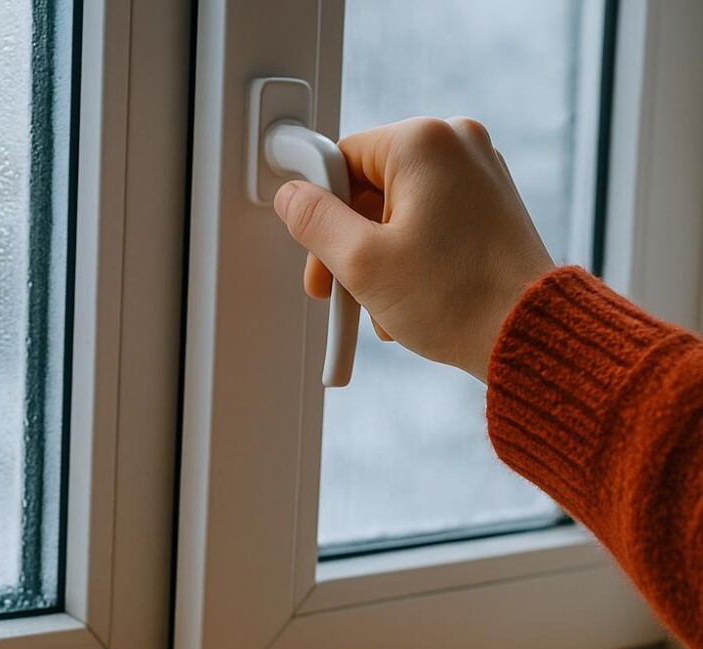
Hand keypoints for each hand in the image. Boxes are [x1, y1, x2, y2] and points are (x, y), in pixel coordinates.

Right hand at [272, 116, 554, 381]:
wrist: (527, 334)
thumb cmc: (456, 298)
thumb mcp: (360, 261)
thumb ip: (314, 221)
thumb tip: (291, 196)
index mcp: (424, 142)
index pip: (341, 158)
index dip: (320, 209)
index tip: (317, 250)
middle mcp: (458, 145)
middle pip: (368, 185)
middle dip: (348, 241)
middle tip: (337, 287)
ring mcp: (480, 174)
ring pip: (396, 208)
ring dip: (377, 256)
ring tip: (381, 302)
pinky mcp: (491, 204)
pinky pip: (429, 220)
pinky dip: (409, 255)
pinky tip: (407, 296)